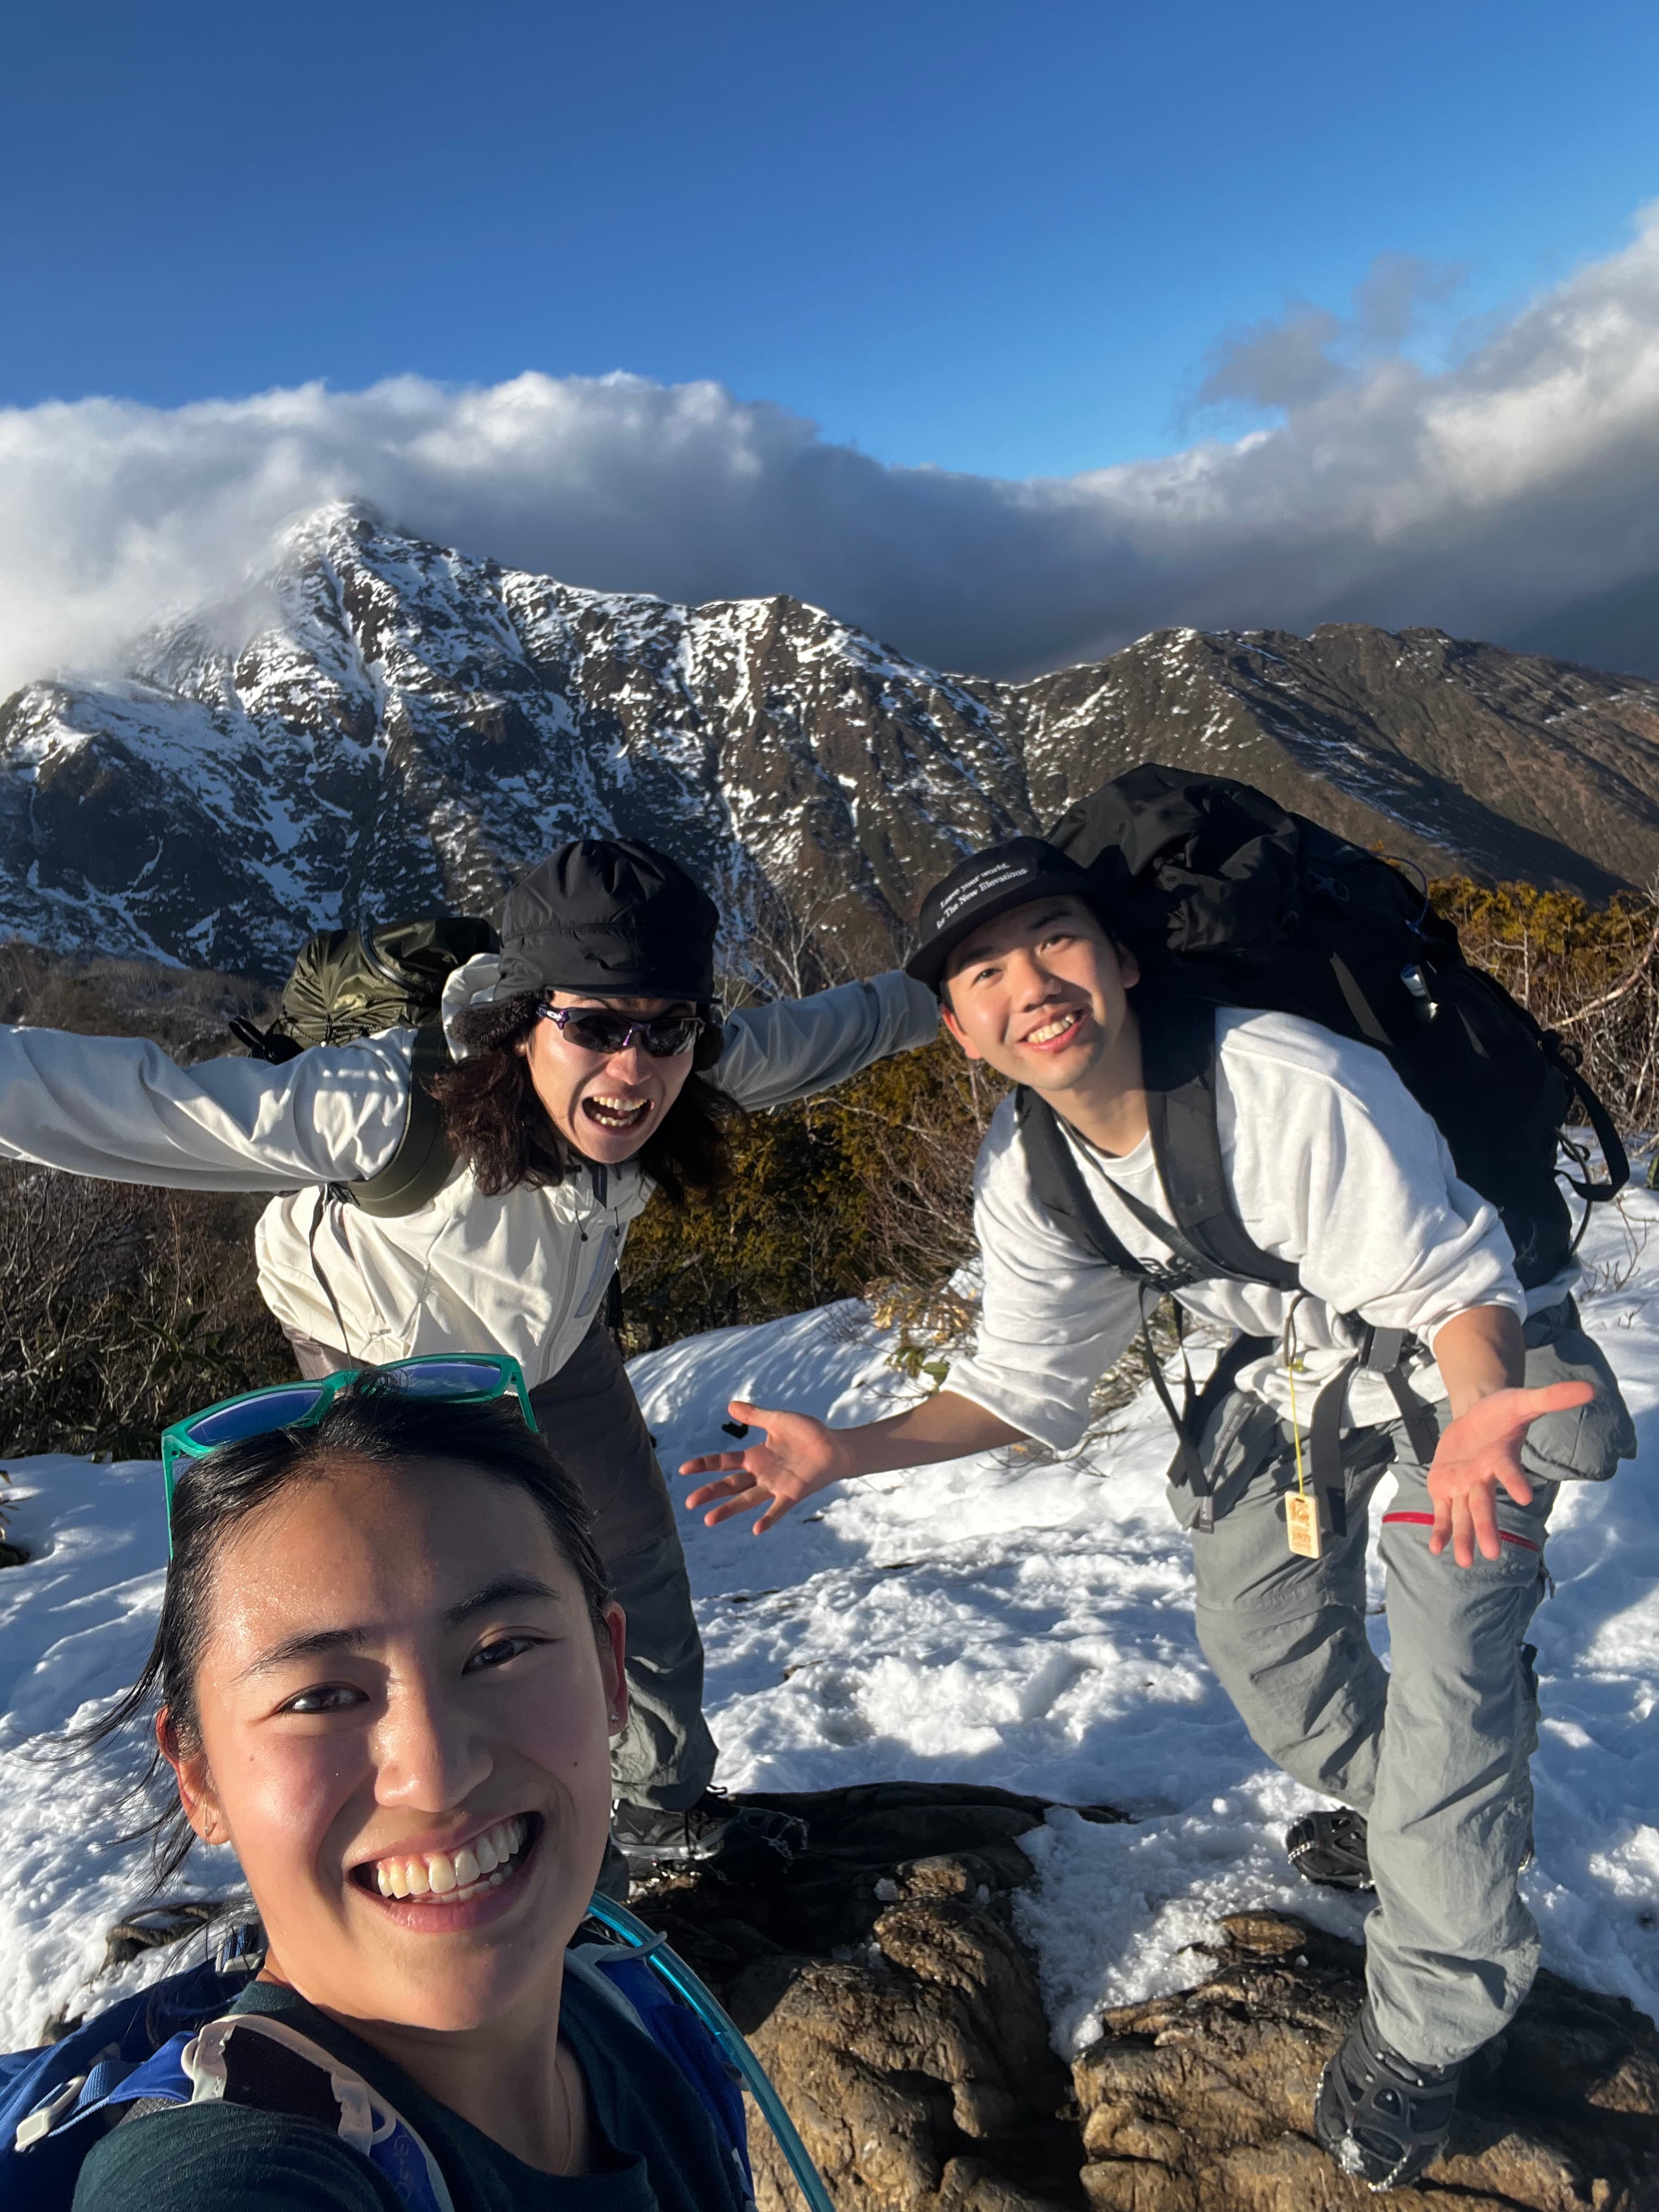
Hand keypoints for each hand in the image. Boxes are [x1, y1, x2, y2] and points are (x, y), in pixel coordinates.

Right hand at [680, 1401, 849, 1533]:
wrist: (834, 1445)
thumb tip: (730, 1406)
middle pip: (729, 1485)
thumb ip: (755, 1415)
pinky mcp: (793, 1492)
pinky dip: (768, 1518)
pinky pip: (778, 1508)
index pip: (723, 1462)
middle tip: (689, 1502)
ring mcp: (776, 1485)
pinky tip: (756, 1529)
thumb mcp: (777, 1420)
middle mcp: (761, 1474)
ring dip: (729, 1510)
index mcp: (755, 1457)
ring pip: (747, 1500)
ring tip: (709, 1520)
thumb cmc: (807, 1433)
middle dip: (710, 1493)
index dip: (703, 1465)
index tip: (682, 1470)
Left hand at [1426, 1379, 1591, 1565]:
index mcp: (1500, 1457)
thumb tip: (1591, 1389)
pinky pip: (1442, 1510)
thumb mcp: (1523, 1399)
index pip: (1509, 1470)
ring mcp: (1463, 1483)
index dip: (1516, 1481)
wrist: (1476, 1415)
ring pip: (1463, 1514)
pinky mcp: (1444, 1484)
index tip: (1523, 1498)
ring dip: (1463, 1537)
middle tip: (1492, 1553)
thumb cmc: (1503, 1411)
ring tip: (1465, 1562)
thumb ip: (1553, 1397)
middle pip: (1484, 1504)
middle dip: (1486, 1527)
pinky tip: (1437, 1549)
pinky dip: (1440, 1529)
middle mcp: (1482, 1476)